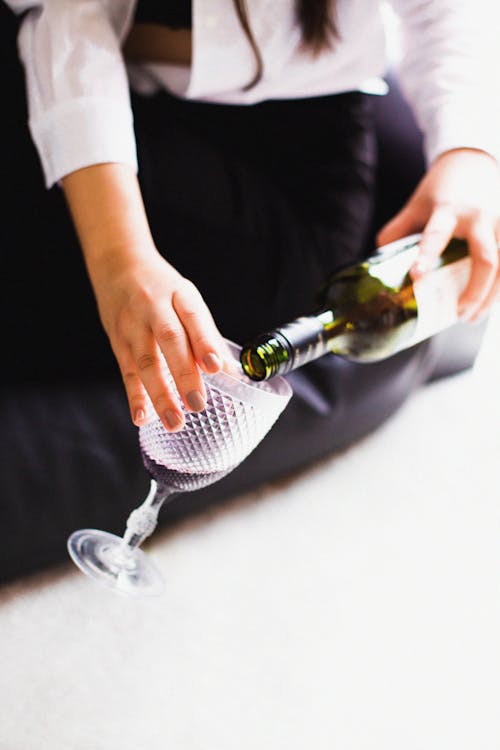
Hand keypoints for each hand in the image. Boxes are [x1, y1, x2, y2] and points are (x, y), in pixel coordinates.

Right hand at [62, 163, 227, 432]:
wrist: (118, 265)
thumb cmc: (161, 289)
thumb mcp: (187, 300)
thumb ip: (206, 335)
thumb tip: (230, 371)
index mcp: (179, 295)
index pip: (193, 317)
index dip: (204, 343)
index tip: (216, 367)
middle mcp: (153, 308)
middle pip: (169, 342)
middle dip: (184, 375)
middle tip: (198, 405)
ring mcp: (132, 325)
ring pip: (145, 362)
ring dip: (160, 395)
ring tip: (175, 422)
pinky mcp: (117, 342)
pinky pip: (125, 371)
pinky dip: (134, 396)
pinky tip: (141, 417)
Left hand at [377, 148, 499, 320]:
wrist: (474, 161)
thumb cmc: (441, 189)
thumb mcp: (416, 205)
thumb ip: (397, 232)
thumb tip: (379, 265)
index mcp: (449, 210)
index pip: (437, 235)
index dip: (427, 256)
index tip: (417, 276)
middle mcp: (479, 217)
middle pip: (486, 260)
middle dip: (474, 292)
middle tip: (458, 314)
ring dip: (491, 296)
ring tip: (471, 317)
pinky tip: (489, 303)